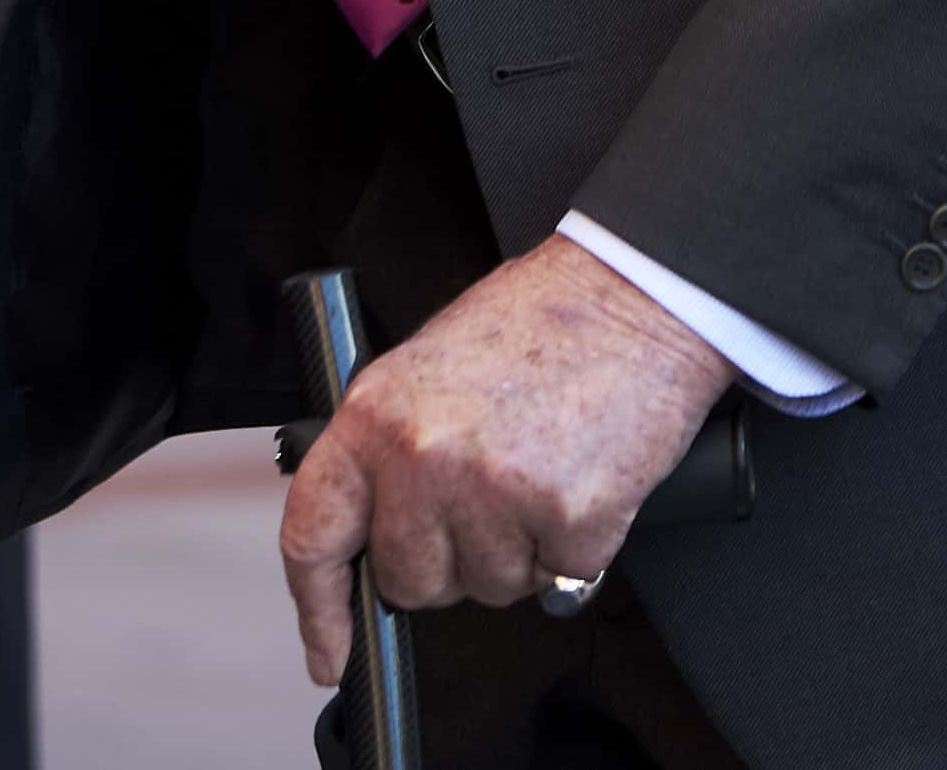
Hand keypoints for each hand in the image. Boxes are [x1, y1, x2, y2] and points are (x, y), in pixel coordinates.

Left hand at [278, 236, 729, 686]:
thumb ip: (392, 447)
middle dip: (449, 557)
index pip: (313, 533)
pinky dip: (571, 549)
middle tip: (488, 489)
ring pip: (486, 588)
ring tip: (538, 466)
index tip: (329, 652)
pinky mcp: (566, 522)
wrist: (633, 295)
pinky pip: (555, 581)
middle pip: (410, 580)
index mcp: (378, 414)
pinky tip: (577, 478)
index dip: (318, 607)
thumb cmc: (539, 320)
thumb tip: (377, 525)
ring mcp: (494, 493)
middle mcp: (426, 458)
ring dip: (515, 550)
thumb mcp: (430, 363)